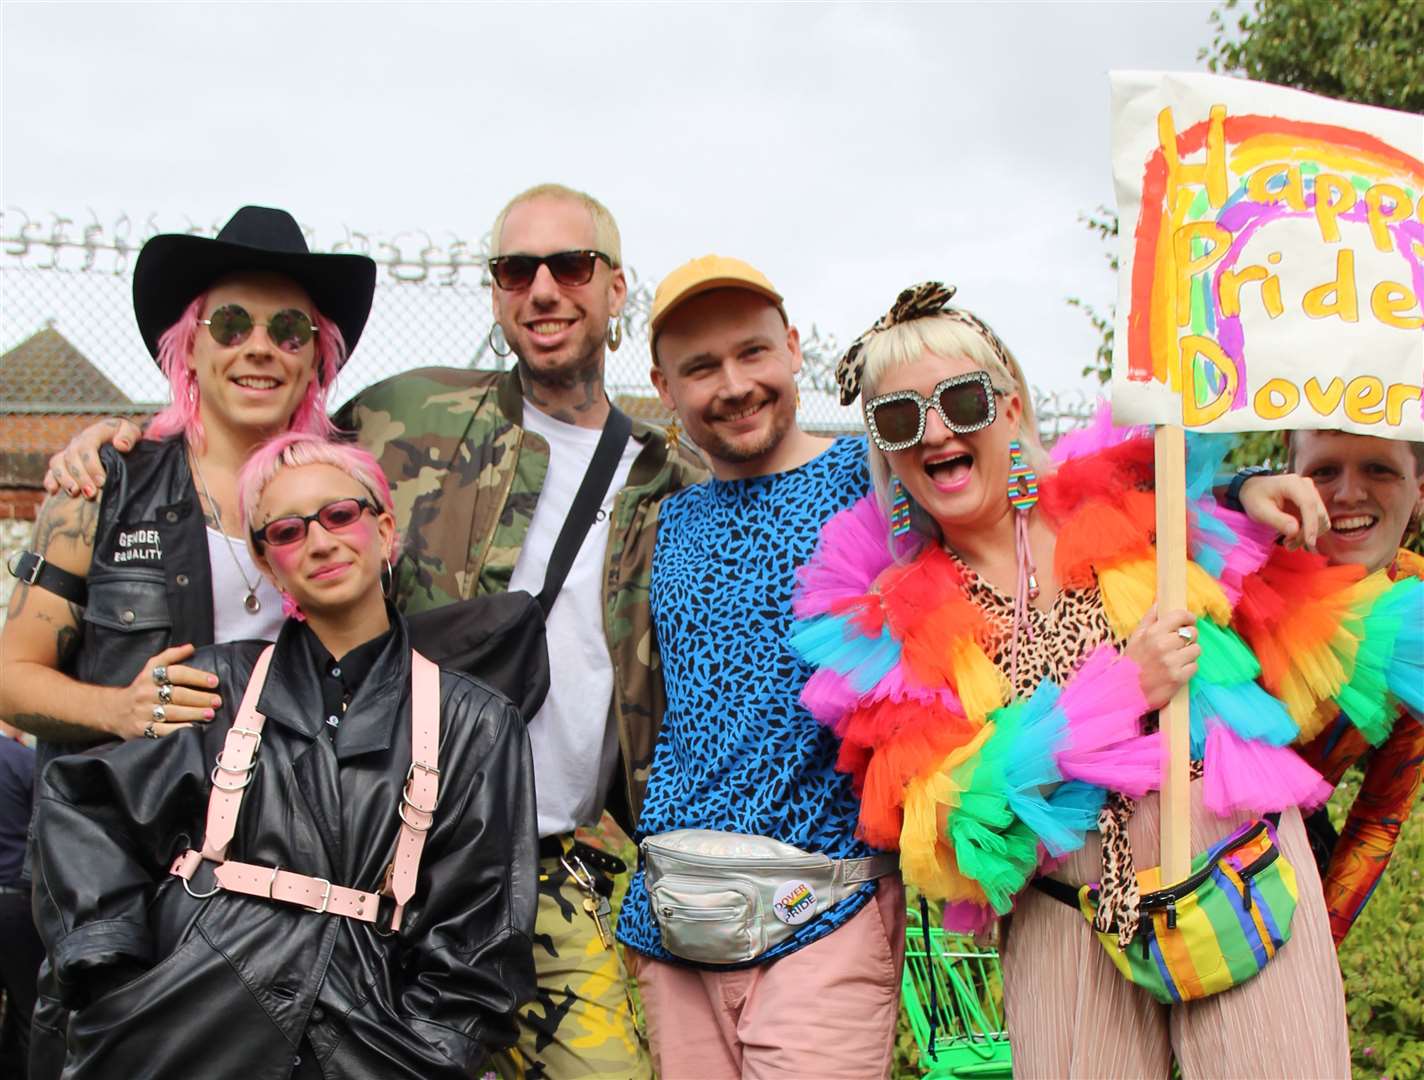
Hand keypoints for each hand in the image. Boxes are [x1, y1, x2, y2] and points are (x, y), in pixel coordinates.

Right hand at [44, 418, 140, 498]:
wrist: (121, 439)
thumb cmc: (127, 438)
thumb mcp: (132, 432)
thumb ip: (128, 436)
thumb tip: (120, 445)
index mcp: (95, 432)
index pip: (87, 446)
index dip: (92, 465)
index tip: (101, 481)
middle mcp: (78, 441)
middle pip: (72, 457)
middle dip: (80, 477)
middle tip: (91, 493)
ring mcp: (69, 452)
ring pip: (58, 463)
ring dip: (64, 479)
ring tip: (75, 492)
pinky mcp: (63, 462)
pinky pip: (51, 470)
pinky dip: (50, 480)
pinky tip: (53, 491)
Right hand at [106, 644, 220, 739]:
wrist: (114, 709)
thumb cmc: (141, 688)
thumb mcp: (151, 668)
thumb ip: (171, 656)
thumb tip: (190, 648)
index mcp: (150, 676)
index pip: (176, 673)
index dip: (196, 676)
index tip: (214, 681)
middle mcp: (146, 693)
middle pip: (177, 694)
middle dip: (200, 698)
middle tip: (217, 701)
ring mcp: (143, 712)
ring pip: (172, 712)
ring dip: (194, 713)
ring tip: (210, 713)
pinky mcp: (141, 729)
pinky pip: (162, 730)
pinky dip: (178, 729)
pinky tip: (192, 728)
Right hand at [1125, 608, 1199, 710]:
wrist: (1126, 692)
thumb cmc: (1132, 663)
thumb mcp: (1135, 637)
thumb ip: (1149, 619)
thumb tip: (1159, 603)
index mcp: (1152, 632)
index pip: (1180, 616)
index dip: (1188, 617)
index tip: (1188, 621)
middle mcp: (1163, 645)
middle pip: (1192, 632)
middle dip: (1188, 637)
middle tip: (1179, 644)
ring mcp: (1172, 662)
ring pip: (1196, 649)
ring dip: (1189, 654)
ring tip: (1177, 658)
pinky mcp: (1179, 678)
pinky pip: (1195, 666)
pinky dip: (1188, 668)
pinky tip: (1177, 670)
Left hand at [1239, 473, 1329, 551]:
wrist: (1253, 490)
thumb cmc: (1255, 498)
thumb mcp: (1260, 511)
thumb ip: (1277, 520)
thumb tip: (1296, 531)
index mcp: (1293, 483)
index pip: (1309, 505)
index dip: (1311, 525)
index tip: (1309, 543)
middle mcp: (1307, 486)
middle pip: (1318, 514)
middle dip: (1307, 533)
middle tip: (1288, 546)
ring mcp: (1312, 493)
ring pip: (1321, 519)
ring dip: (1308, 535)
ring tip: (1288, 543)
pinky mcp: (1313, 502)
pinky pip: (1318, 520)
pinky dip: (1309, 532)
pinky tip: (1293, 538)